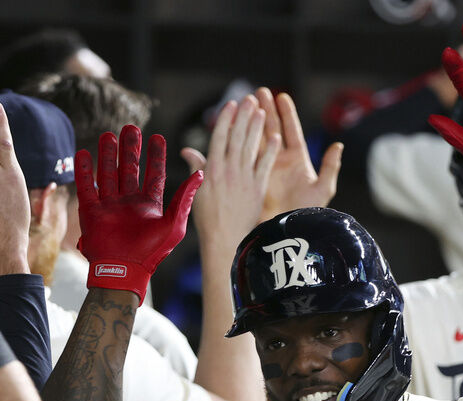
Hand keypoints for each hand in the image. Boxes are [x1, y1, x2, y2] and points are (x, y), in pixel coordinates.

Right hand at [77, 125, 201, 304]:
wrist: (124, 271)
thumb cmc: (152, 252)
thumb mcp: (174, 223)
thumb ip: (185, 197)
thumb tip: (202, 172)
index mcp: (150, 205)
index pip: (154, 175)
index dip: (155, 156)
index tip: (157, 137)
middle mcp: (130, 203)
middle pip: (130, 169)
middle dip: (130, 149)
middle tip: (131, 128)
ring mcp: (110, 206)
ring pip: (108, 173)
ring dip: (108, 154)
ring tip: (109, 134)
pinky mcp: (91, 211)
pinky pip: (87, 186)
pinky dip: (84, 170)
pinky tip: (84, 152)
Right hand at [180, 95, 278, 245]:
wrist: (224, 239)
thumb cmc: (208, 218)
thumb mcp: (195, 191)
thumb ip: (196, 168)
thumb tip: (187, 150)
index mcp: (211, 169)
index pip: (220, 137)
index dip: (226, 119)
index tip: (231, 104)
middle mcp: (228, 170)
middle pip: (237, 137)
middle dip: (244, 116)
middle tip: (251, 98)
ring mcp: (244, 178)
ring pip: (251, 147)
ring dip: (257, 128)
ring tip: (262, 110)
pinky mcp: (257, 189)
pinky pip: (264, 165)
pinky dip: (269, 151)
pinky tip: (275, 138)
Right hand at [255, 87, 341, 221]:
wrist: (289, 231)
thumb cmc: (308, 212)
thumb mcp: (323, 189)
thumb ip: (330, 166)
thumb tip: (338, 145)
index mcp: (297, 160)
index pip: (291, 131)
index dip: (286, 114)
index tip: (281, 96)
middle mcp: (280, 162)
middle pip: (272, 130)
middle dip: (266, 110)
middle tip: (258, 92)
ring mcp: (266, 168)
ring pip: (258, 139)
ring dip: (252, 121)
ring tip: (246, 103)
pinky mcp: (254, 176)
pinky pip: (248, 155)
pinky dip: (242, 141)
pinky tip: (236, 126)